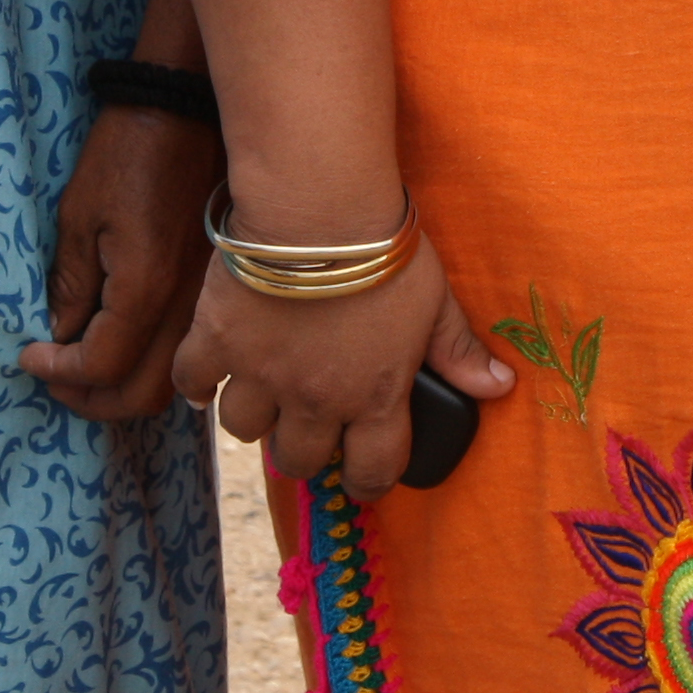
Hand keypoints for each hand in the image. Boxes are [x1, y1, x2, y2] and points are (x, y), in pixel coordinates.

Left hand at [23, 106, 219, 422]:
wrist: (185, 110)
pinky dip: (157, 367)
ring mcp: (209, 300)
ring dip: (127, 390)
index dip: (58, 372)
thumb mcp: (79, 217)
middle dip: (92, 399)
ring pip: (176, 383)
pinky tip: (130, 347)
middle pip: (143, 395)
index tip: (29, 356)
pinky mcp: (219, 288)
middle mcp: (187, 306)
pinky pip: (190, 351)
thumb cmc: (125, 154)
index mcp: (146, 288)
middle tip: (56, 380)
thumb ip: (72, 288)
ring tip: (90, 372)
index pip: (100, 366)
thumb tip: (62, 338)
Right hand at [176, 226, 516, 496]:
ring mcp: (260, 375)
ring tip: (264, 393)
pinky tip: (209, 374)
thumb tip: (501, 387)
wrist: (320, 210)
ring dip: (254, 417)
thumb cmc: (386, 253)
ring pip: (244, 429)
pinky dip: (196, 383)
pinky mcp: (216, 342)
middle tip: (309, 423)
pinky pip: (191, 383)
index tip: (362, 476)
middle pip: (299, 460)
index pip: (372, 471)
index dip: (368, 482)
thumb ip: (460, 352)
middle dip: (305, 450)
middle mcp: (313, 399)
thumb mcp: (436, 302)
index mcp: (373, 397)